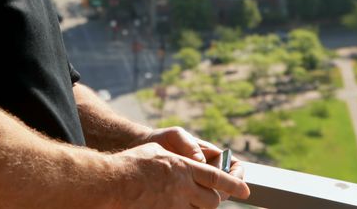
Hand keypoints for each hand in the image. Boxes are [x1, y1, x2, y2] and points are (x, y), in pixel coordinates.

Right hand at [113, 142, 249, 208]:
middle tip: (210, 197)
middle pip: (212, 200)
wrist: (111, 183)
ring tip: (191, 201)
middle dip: (214, 200)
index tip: (245, 189)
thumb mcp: (157, 152)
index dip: (234, 182)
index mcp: (183, 168)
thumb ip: (177, 158)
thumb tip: (190, 162)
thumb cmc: (130, 164)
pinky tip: (175, 206)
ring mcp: (174, 205)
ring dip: (199, 208)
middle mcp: (182, 188)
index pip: (217, 177)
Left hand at [142, 128, 246, 201]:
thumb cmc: (163, 139)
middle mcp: (208, 171)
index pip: (234, 167)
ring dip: (208, 200)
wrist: (144, 148)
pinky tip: (184, 201)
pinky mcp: (186, 192)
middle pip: (225, 187)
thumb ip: (189, 146)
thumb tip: (202, 162)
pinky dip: (194, 204)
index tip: (232, 182)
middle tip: (211, 194)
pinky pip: (196, 202)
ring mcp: (198, 183)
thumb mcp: (176, 136)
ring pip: (211, 197)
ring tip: (194, 198)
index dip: (236, 176)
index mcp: (211, 155)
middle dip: (223, 192)